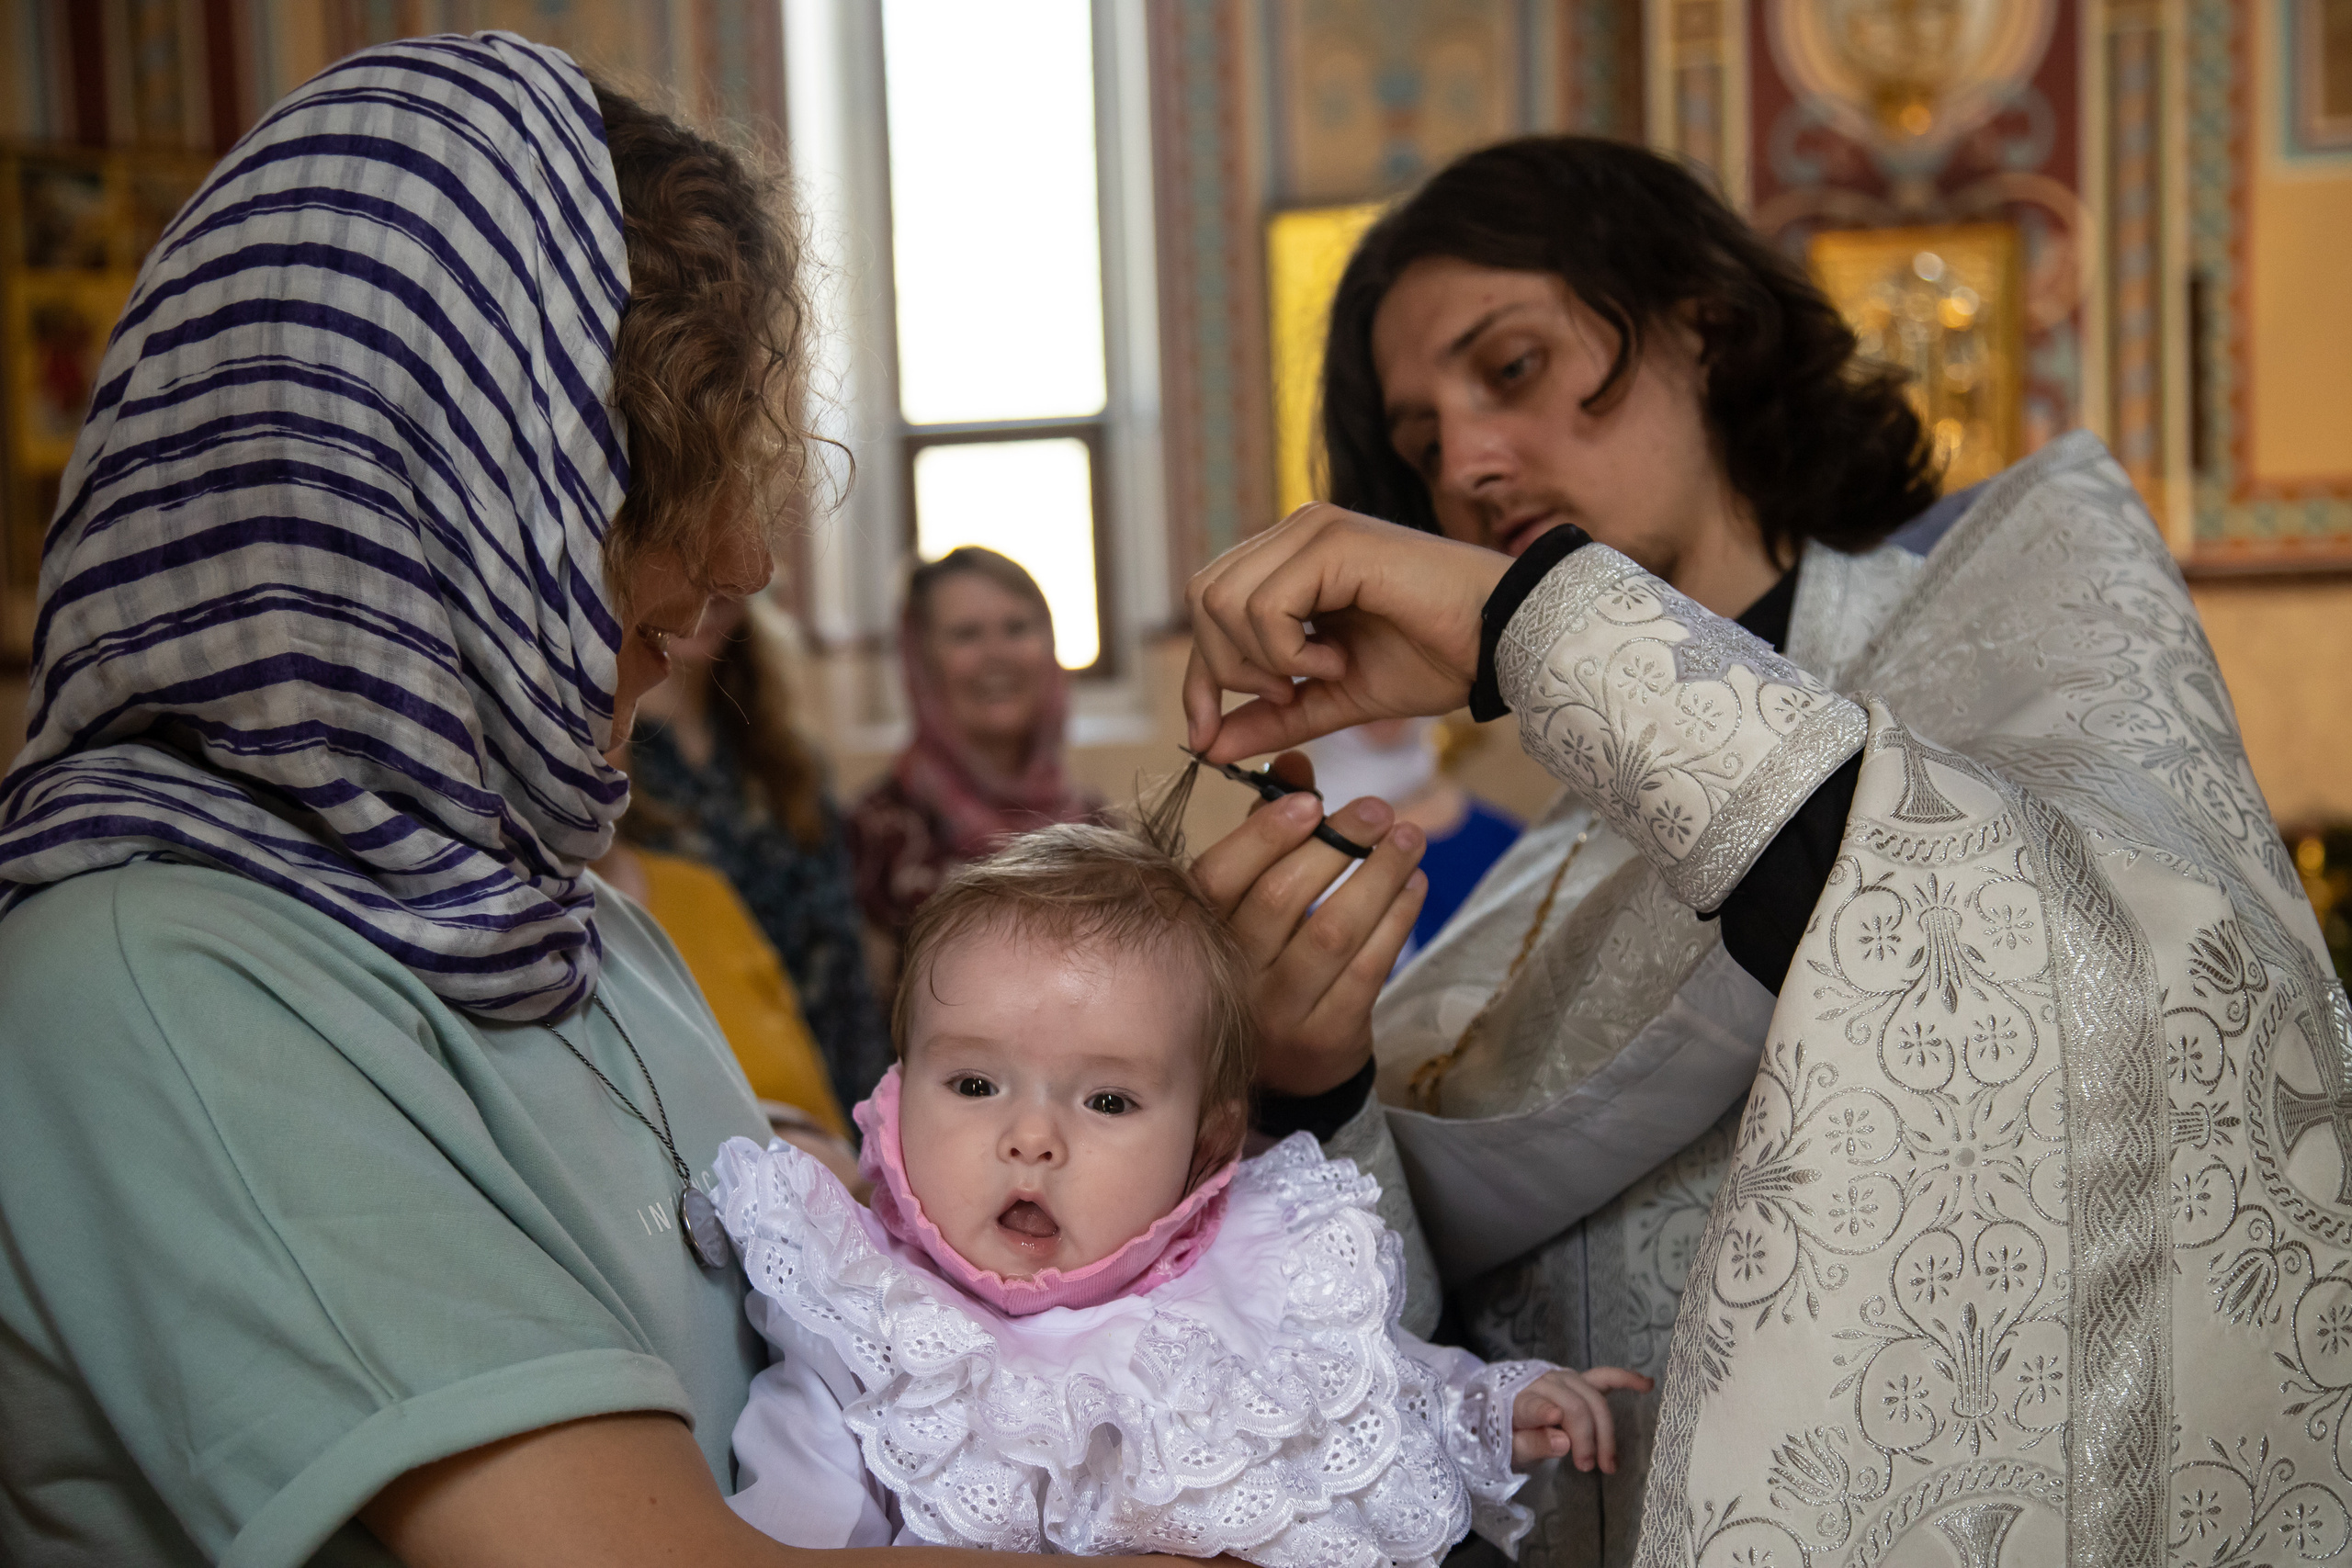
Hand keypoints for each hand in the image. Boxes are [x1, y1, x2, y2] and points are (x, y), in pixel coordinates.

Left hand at [1183, 504, 1510, 763]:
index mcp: (1291, 561)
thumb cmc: (1436, 657)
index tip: (1204, 736)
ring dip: (1263, 660)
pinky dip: (1288, 651)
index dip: (1199, 677)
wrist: (1504, 640)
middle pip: (1202, 600)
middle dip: (1224, 669)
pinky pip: (1265, 605)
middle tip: (1287, 696)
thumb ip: (1274, 716)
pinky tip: (1335, 661)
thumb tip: (1208, 746)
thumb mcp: (1336, 698)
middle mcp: (1295, 534)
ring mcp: (1312, 530)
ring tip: (1321, 675)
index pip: (1207, 608)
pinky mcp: (1333, 541)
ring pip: (1222, 600)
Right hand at [1189, 753, 1427, 1095]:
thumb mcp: (1250, 899)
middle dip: (1336, 846)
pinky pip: (1368, 971)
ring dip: (1377, 878)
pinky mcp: (1326, 1036)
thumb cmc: (1265, 960)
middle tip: (1378, 809)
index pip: (1218, 878)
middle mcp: (1230, 976)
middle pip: (1280, 900)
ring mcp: (1278, 1012)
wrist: (1286, 1070)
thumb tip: (1296, 761)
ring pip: (1331, 934)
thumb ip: (1267, 829)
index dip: (1263, 835)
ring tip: (1408, 837)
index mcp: (1200, 934)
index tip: (1313, 800)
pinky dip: (1396, 922)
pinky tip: (1414, 885)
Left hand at [1511, 1366, 1655, 1473]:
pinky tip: (1646, 1384)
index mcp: (1519, 1399)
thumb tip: (1564, 1442)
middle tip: (1588, 1467)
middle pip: (1574, 1406)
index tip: (1562, 1438)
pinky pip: (1604, 1377)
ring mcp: (1563, 1379)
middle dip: (1586, 1439)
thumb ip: (1533, 1444)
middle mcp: (1543, 1383)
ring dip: (1606, 1430)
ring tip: (1609, 1462)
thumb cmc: (1509, 1434)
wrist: (1506, 1416)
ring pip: (1594, 1399)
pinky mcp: (1578, 1381)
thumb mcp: (1510, 1448)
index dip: (1544, 1415)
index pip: (1532, 1405)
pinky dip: (1625, 1379)